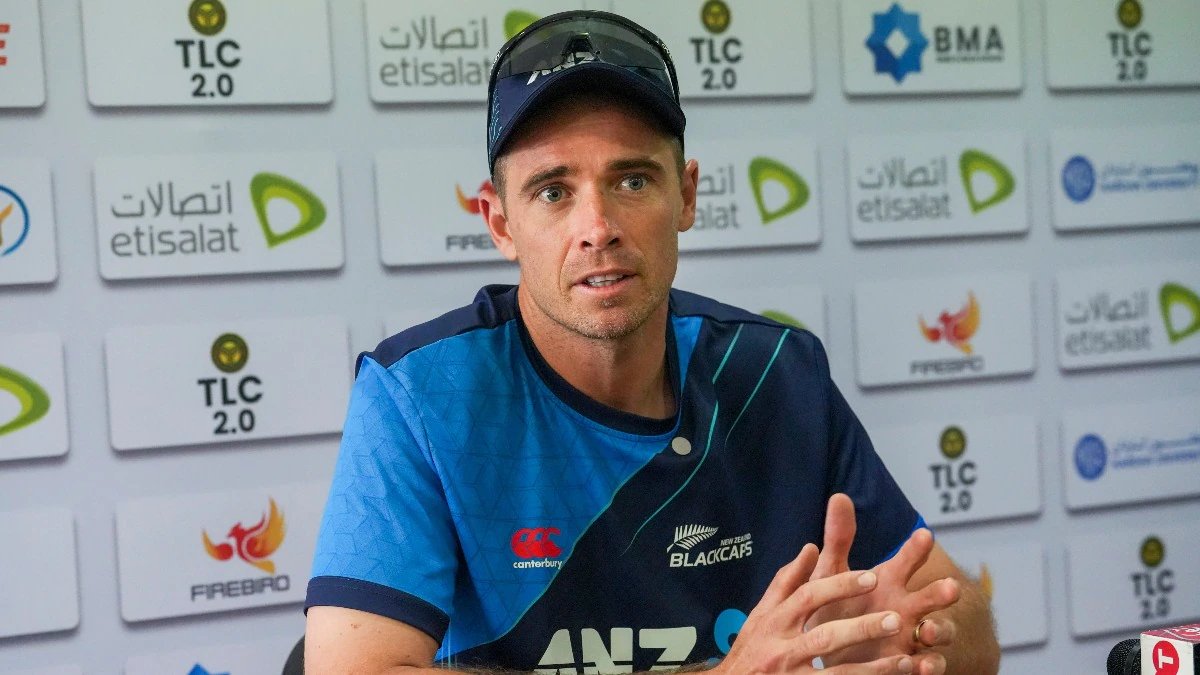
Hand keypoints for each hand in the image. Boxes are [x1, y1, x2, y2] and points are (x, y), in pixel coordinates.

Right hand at [713, 543, 916, 673]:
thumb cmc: (750, 649)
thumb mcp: (760, 613)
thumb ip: (786, 582)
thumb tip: (810, 548)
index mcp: (773, 621)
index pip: (808, 597)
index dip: (840, 586)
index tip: (872, 576)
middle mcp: (781, 649)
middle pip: (825, 636)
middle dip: (862, 628)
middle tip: (896, 619)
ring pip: (836, 673)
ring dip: (872, 668)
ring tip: (904, 659)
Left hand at [807, 494, 959, 674]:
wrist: (840, 652)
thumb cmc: (840, 606)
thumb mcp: (833, 573)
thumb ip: (838, 539)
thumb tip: (838, 495)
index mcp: (890, 581)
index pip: (908, 560)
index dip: (916, 548)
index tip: (924, 534)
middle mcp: (908, 607)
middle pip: (933, 596)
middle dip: (942, 592)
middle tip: (950, 586)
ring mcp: (913, 637)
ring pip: (939, 632)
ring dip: (939, 630)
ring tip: (929, 629)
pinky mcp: (911, 666)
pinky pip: (929, 666)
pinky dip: (928, 665)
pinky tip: (922, 665)